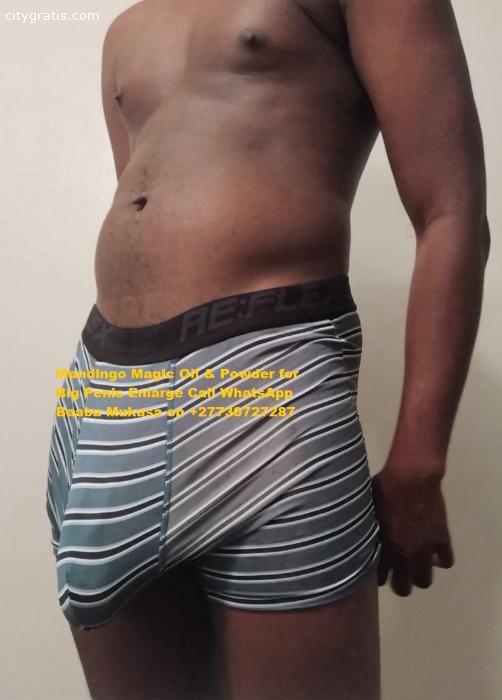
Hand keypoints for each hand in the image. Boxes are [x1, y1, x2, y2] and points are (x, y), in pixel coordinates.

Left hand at [371, 466, 453, 594]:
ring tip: (416, 562)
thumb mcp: (368, 510)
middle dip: (399, 582)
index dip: (379, 575)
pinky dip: (440, 559)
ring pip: (425, 581)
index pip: (380, 578)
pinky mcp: (441, 540)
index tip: (380, 569)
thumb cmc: (383, 488)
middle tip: (398, 569)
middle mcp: (404, 556)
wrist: (411, 477)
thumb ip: (369, 530)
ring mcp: (425, 550)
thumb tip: (362, 537)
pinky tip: (433, 549)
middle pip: (404, 588)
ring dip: (420, 574)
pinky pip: (446, 562)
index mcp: (383, 548)